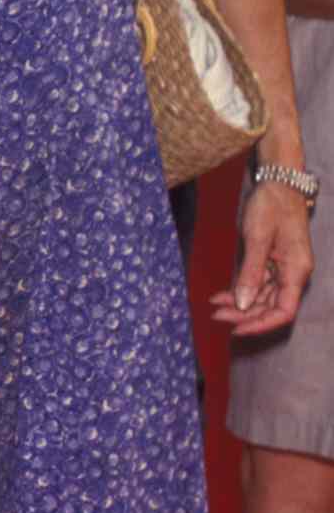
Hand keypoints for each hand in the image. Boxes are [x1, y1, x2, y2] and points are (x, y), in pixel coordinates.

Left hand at [208, 181, 313, 336]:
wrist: (277, 183)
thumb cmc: (271, 206)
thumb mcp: (258, 238)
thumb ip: (252, 272)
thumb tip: (244, 304)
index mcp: (297, 270)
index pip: (284, 311)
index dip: (261, 324)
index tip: (236, 329)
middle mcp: (293, 273)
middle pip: (271, 307)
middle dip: (245, 315)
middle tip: (217, 316)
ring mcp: (282, 269)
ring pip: (262, 298)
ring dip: (240, 305)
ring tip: (215, 307)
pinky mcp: (271, 262)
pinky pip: (257, 284)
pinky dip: (240, 291)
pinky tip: (221, 296)